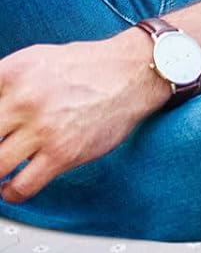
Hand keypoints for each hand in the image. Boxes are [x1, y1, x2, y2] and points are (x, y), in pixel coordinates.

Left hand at [0, 32, 169, 201]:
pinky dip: (11, 193)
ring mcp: (43, 128)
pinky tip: (12, 187)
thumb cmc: (86, 67)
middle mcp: (23, 99)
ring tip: (0, 171)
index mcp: (11, 73)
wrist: (134, 73)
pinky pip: (21, 186)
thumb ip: (2, 83)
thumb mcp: (34, 59)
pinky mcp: (64, 153)